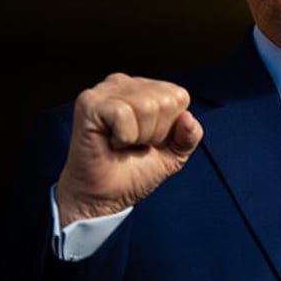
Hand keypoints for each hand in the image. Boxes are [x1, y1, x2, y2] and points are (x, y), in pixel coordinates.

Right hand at [55, 73, 203, 227]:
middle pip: (165, 101)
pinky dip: (123, 137)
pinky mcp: (89, 102)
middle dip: (155, 132)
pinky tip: (110, 141)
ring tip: (122, 143)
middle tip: (134, 144)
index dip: (170, 127)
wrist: (105, 197)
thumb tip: (188, 118)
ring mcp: (105, 90)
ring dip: (139, 136)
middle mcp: (125, 83)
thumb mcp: (175, 154)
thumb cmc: (135, 171)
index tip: (150, 140)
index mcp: (146, 88)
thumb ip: (190, 135)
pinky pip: (123, 114)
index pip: (179, 96)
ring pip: (147, 106)